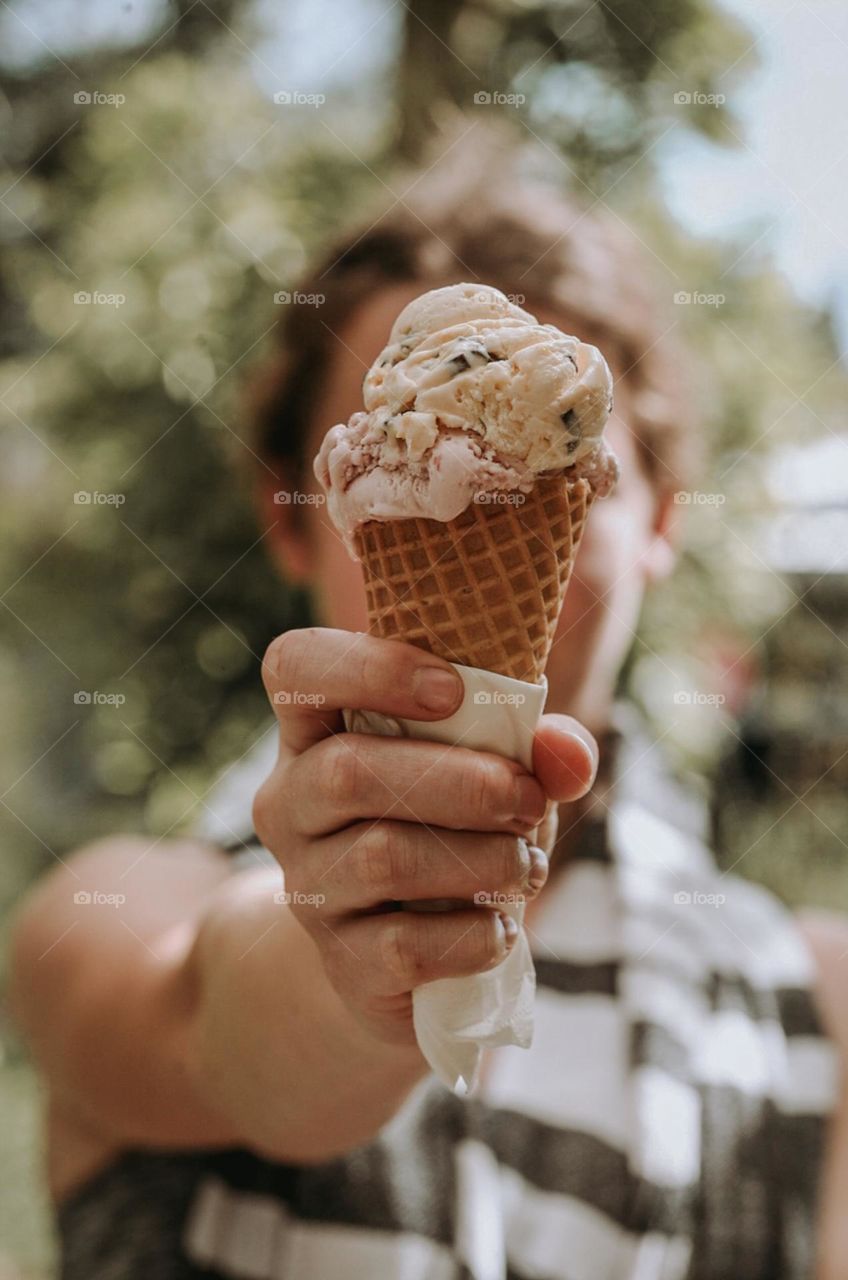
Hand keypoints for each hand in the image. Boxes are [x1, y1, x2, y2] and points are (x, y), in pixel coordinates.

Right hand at [254, 627, 597, 1042]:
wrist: (405, 953)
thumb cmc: (452, 829)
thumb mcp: (496, 772)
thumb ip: (539, 748)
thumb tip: (567, 752)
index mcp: (317, 730)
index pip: (296, 667)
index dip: (366, 667)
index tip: (452, 688)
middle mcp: (292, 802)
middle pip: (347, 772)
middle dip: (461, 783)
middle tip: (528, 799)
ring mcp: (308, 884)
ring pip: (381, 859)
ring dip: (480, 858)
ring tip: (527, 865)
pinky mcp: (343, 961)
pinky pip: (406, 946)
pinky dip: (474, 935)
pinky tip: (502, 928)